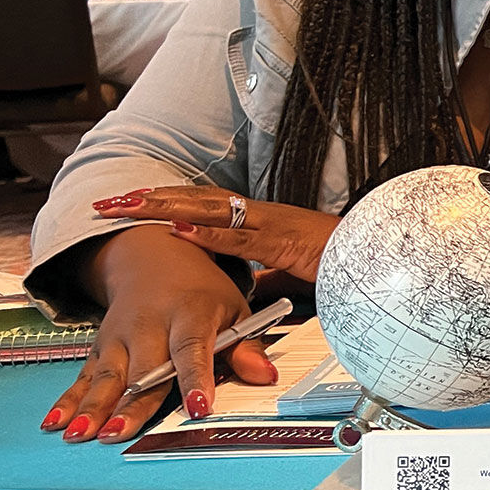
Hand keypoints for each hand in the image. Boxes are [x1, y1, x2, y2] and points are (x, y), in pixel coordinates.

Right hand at [42, 229, 276, 443]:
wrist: (156, 259)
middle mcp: (149, 325)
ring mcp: (119, 337)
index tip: (198, 406)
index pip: (192, 348)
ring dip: (93, 407)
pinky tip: (54, 423)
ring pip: (107, 376)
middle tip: (120, 433)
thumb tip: (265, 377)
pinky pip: (83, 377)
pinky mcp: (100, 348)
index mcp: (190, 312)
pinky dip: (68, 401)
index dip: (195, 378)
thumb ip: (247, 347)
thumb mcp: (234, 309)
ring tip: (82, 434)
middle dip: (131, 403)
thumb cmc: (201, 292)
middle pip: (142, 370)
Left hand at [93, 186, 339, 281]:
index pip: (203, 206)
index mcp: (260, 222)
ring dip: (164, 207)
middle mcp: (261, 215)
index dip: (164, 203)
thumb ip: (267, 279)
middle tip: (106, 202)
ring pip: (209, 209)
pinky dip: (206, 232)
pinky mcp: (285, 240)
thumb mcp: (294, 274)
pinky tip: (176, 228)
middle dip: (148, 199)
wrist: (383, 257)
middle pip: (195, 200)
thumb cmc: (344, 264)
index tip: (126, 205)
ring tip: (126, 206)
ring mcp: (272, 224)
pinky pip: (239, 235)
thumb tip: (246, 290)